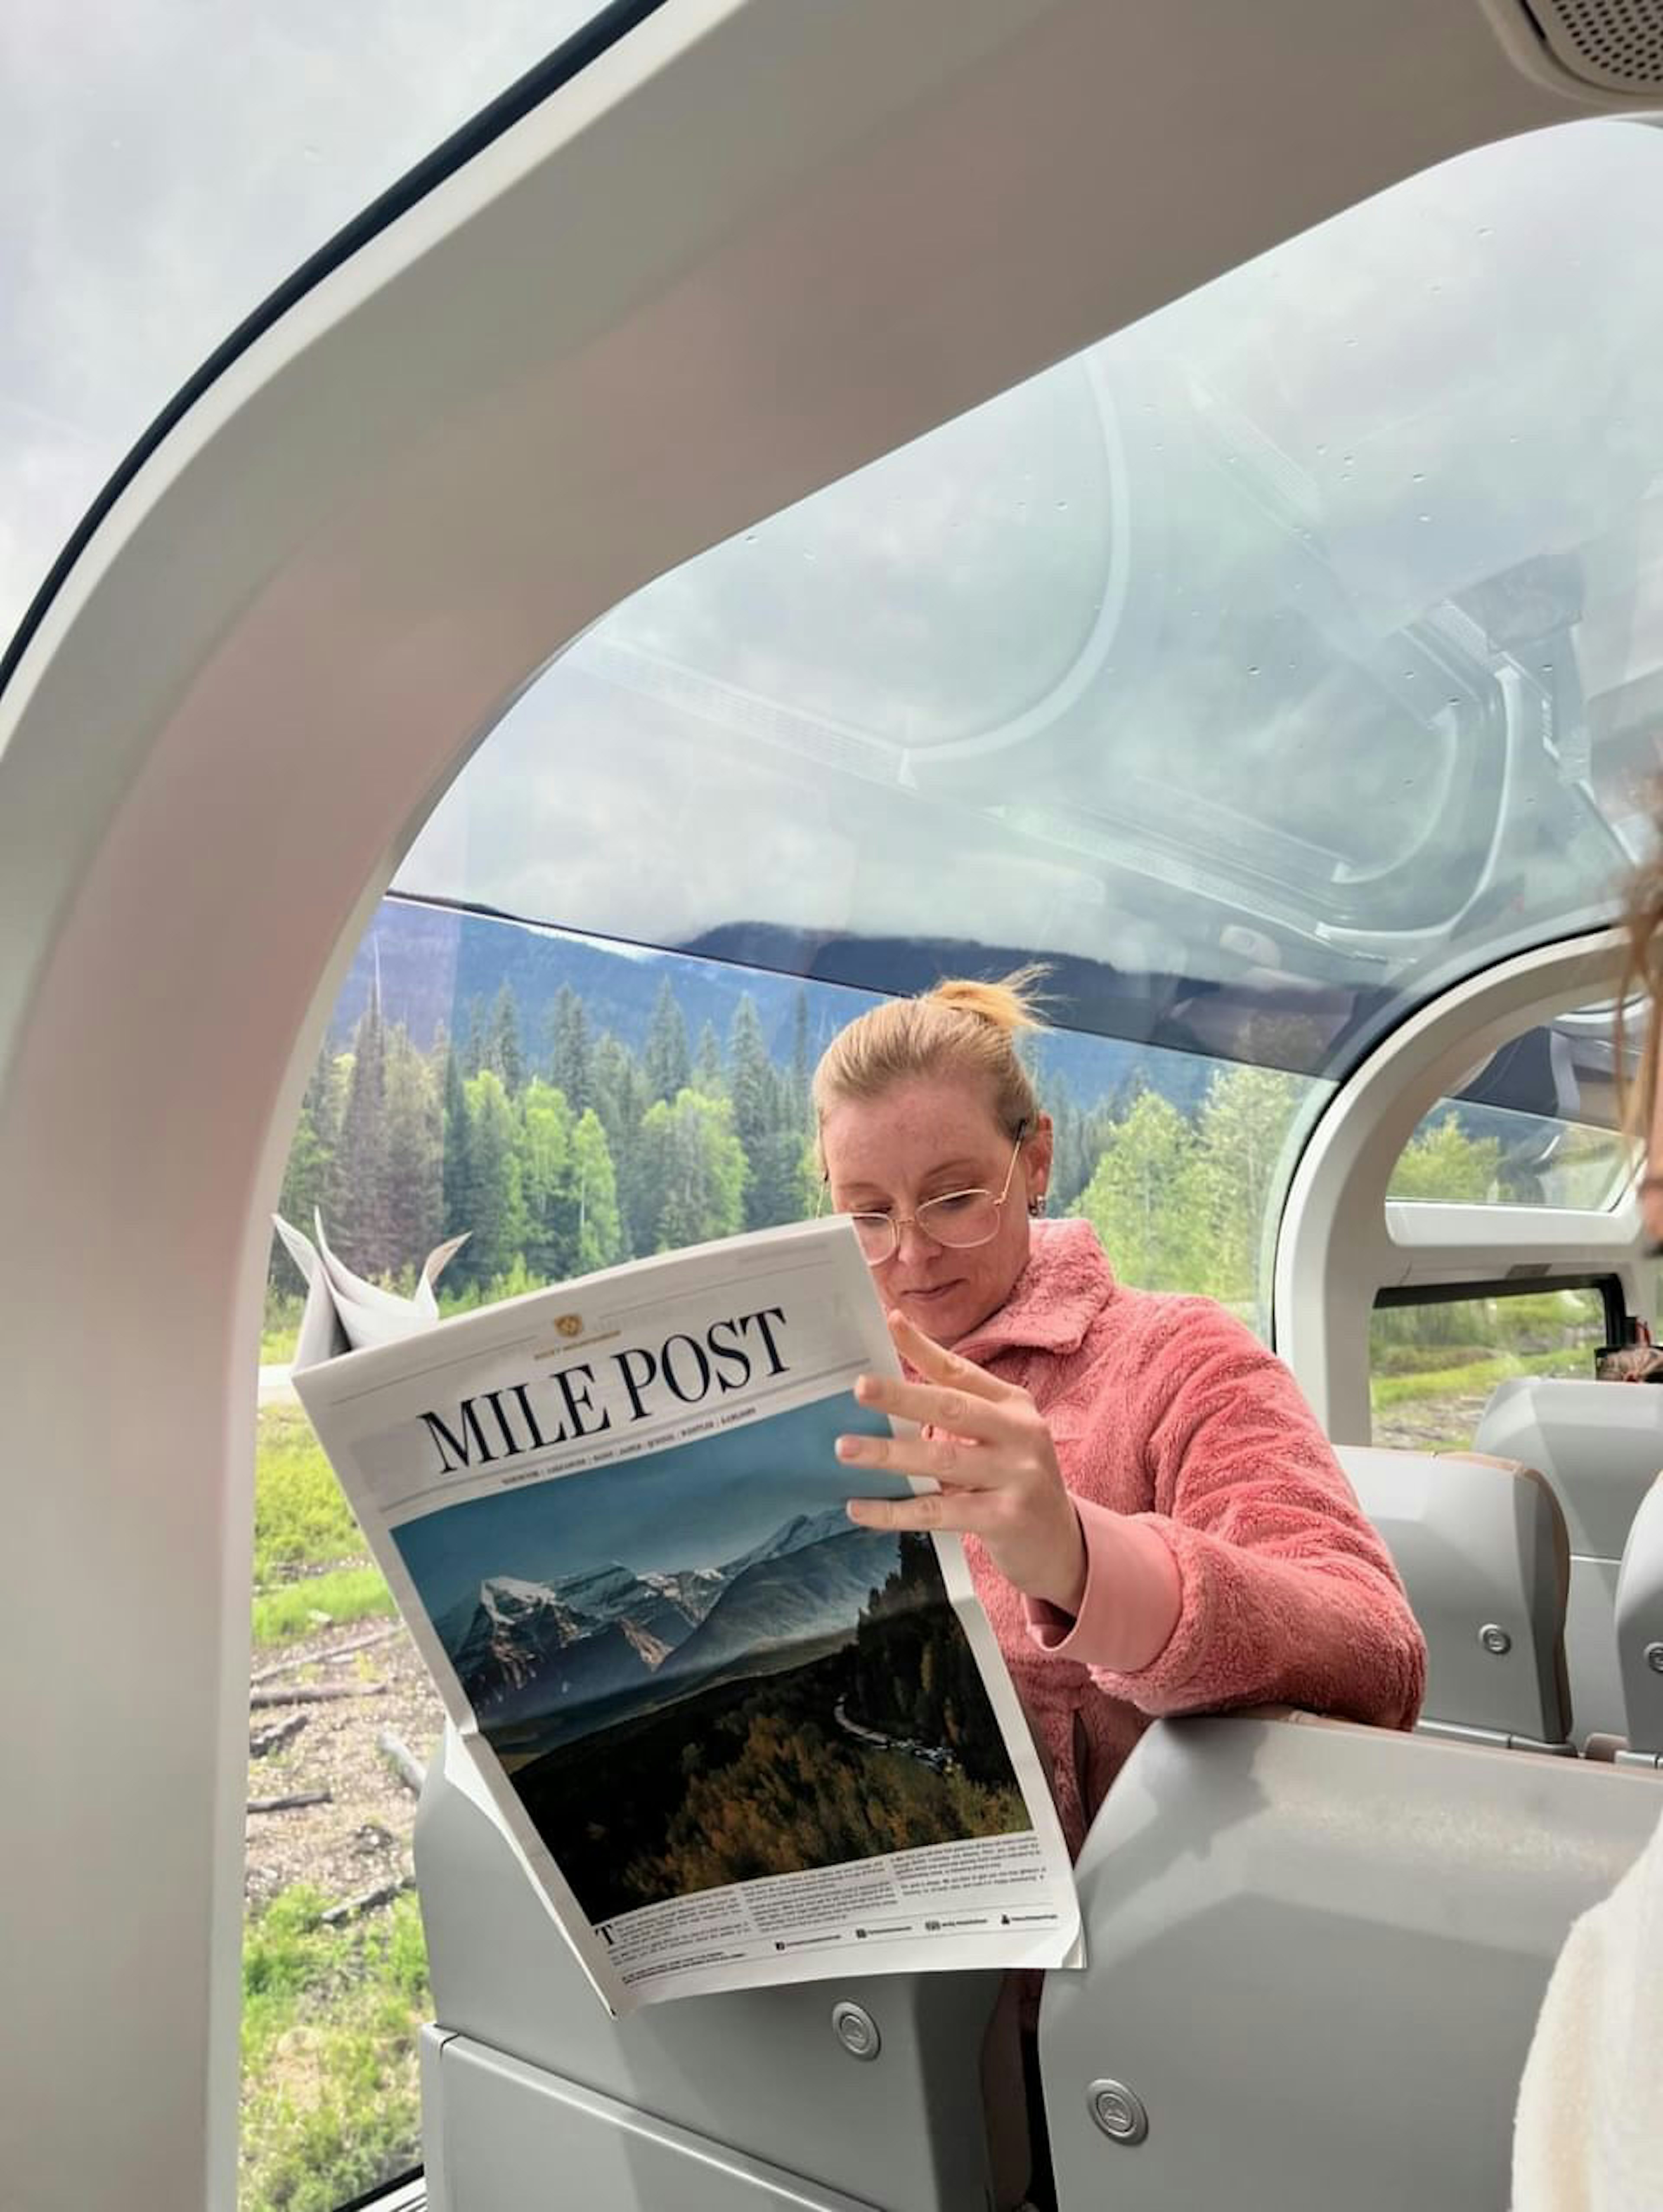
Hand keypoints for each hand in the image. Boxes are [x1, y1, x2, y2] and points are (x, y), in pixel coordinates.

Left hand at [837, 1309, 1086, 1614]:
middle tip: (860, 1388)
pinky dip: (894, 1511)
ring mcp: (1017, 1476)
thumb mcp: (999, 1437)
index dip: (925, 1349)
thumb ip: (957, 1413)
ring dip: (888, 1454)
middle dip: (903, 1396)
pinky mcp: (1006, 1519)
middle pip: (953, 1407)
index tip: (891, 1322)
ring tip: (846, 1449)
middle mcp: (1021, 1433)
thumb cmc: (1014, 1481)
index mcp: (1014, 1405)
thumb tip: (889, 1393)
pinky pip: (938, 1512)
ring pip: (942, 1460)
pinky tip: (859, 1509)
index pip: (962, 1372)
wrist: (1059, 1543)